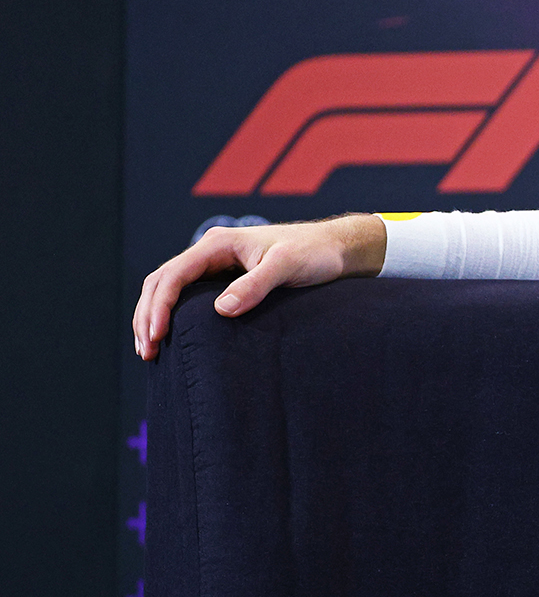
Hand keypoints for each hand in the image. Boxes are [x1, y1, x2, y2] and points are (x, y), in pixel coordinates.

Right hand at [132, 214, 386, 359]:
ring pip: (170, 288)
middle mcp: (211, 251)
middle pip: (162, 281)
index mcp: (218, 244)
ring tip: (150, 350)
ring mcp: (216, 264)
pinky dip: (172, 314)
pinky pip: (188, 295)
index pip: (174, 275)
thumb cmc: (314, 254)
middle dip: (147, 315)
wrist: (335, 248)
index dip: (159, 307)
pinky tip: (171, 337)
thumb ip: (256, 286)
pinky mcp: (225, 277)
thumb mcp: (287, 267)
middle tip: (146, 352)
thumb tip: (221, 310)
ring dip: (154, 316)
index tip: (156, 336)